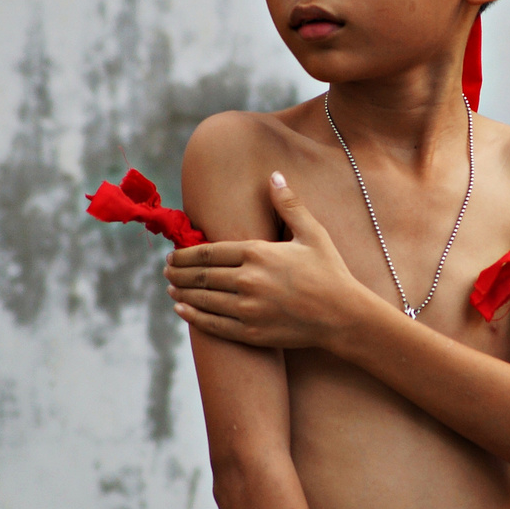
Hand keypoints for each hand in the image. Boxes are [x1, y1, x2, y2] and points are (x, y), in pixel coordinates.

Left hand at [165, 172, 367, 348]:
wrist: (343, 316)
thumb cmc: (330, 271)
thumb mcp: (313, 233)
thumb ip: (289, 204)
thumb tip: (274, 176)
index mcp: (259, 253)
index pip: (209, 252)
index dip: (185, 254)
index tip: (173, 254)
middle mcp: (248, 280)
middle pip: (200, 276)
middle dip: (178, 273)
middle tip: (166, 270)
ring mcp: (248, 309)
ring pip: (202, 299)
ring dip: (181, 292)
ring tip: (171, 288)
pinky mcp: (251, 332)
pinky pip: (213, 324)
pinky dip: (193, 316)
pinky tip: (182, 309)